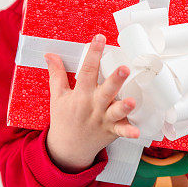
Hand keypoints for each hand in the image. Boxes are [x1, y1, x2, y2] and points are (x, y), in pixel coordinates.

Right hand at [43, 34, 139, 172]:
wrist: (67, 148)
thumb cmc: (64, 119)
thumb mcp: (57, 96)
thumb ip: (57, 74)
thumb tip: (50, 55)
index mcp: (80, 95)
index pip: (87, 70)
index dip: (93, 53)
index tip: (100, 38)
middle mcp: (93, 106)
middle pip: (105, 90)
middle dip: (115, 79)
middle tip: (124, 68)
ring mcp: (103, 119)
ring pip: (115, 111)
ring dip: (124, 107)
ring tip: (132, 101)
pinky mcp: (111, 131)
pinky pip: (122, 132)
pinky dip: (129, 132)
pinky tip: (137, 132)